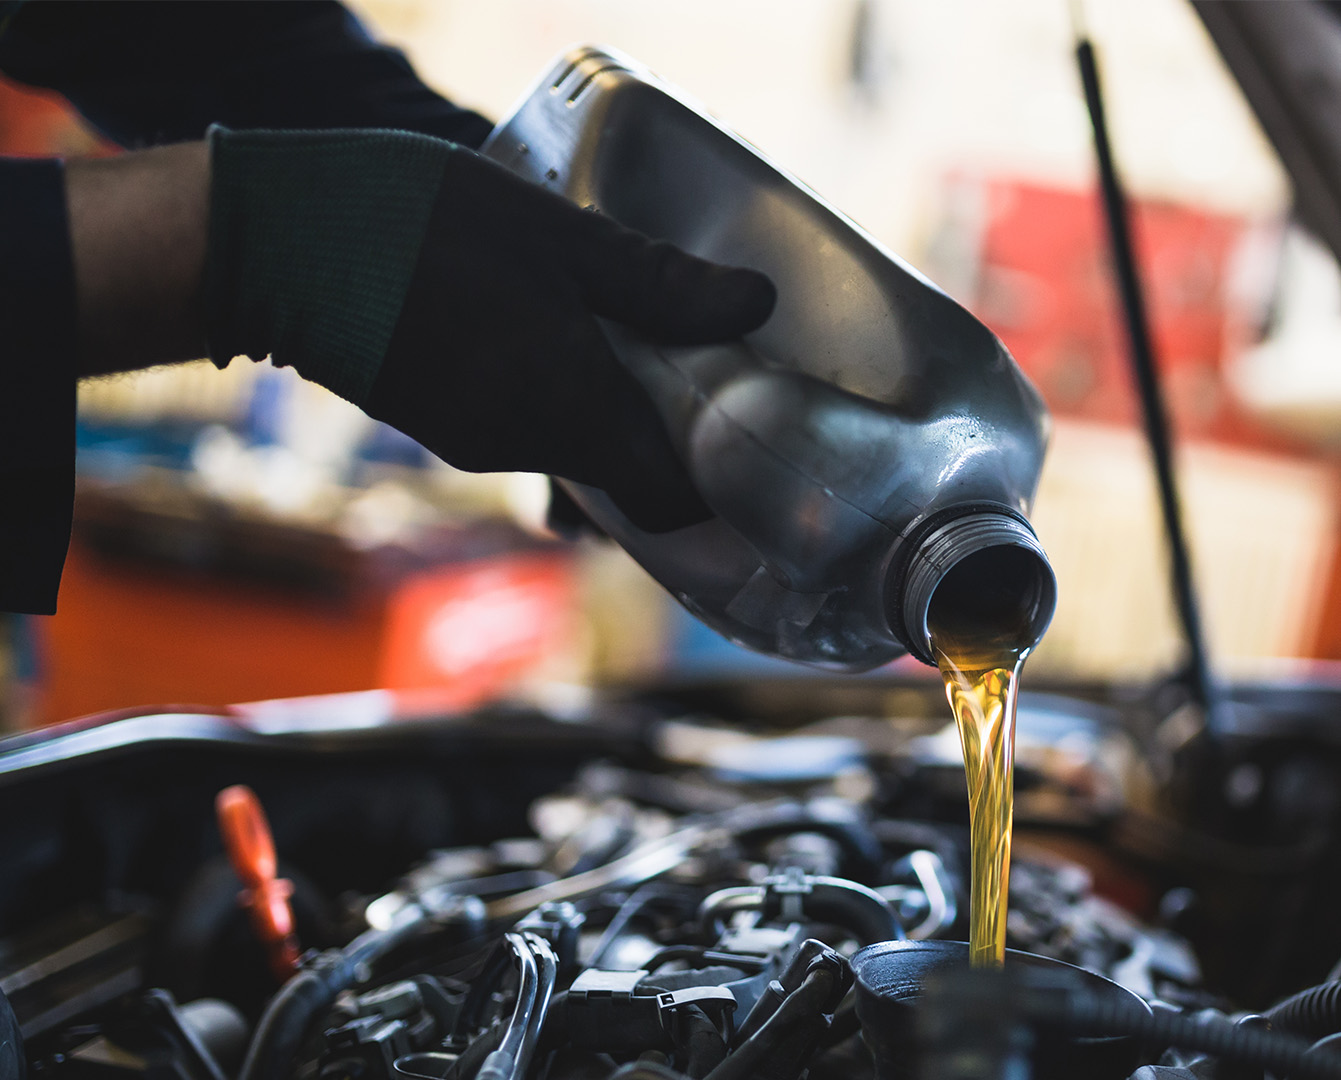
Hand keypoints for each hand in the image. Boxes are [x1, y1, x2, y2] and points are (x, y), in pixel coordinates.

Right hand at [207, 129, 775, 530]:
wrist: (280, 246)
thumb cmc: (421, 228)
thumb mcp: (558, 236)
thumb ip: (657, 282)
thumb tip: (753, 304)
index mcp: (572, 410)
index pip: (668, 501)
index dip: (710, 481)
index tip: (736, 433)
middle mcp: (527, 447)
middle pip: (624, 477)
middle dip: (662, 432)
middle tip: (687, 361)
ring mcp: (477, 443)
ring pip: (573, 449)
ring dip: (604, 408)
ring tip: (614, 331)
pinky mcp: (442, 425)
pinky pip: (524, 430)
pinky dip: (552, 398)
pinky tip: (544, 331)